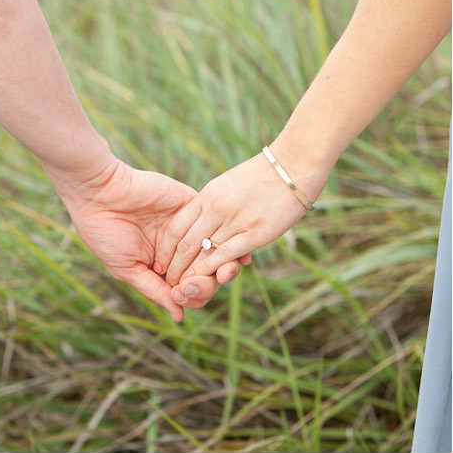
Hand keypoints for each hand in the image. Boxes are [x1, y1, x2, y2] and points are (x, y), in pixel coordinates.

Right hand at [48, 157, 243, 321]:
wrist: (98, 193)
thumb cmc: (104, 233)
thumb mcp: (127, 269)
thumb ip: (155, 291)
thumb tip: (180, 316)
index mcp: (162, 265)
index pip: (188, 288)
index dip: (191, 296)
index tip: (180, 295)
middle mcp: (178, 247)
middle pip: (207, 273)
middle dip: (207, 284)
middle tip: (194, 284)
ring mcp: (187, 226)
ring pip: (216, 250)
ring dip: (222, 265)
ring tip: (218, 273)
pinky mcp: (192, 204)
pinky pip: (215, 224)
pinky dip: (226, 239)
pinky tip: (231, 252)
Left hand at [155, 148, 329, 306]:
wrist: (293, 164)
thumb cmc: (261, 175)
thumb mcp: (226, 185)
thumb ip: (211, 204)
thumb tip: (200, 221)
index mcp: (206, 196)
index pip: (175, 227)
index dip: (165, 248)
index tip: (159, 262)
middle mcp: (215, 209)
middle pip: (184, 243)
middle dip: (173, 266)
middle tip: (167, 282)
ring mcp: (234, 220)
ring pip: (202, 251)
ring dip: (189, 272)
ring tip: (180, 287)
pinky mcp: (255, 232)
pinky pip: (225, 253)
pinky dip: (210, 268)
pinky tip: (202, 278)